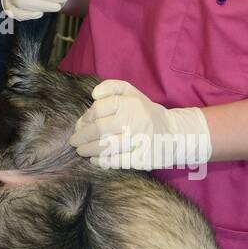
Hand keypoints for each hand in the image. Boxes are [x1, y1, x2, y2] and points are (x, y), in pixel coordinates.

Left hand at [68, 79, 210, 169]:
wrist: (173, 132)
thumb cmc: (144, 111)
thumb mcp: (131, 92)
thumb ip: (111, 87)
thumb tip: (94, 94)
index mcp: (130, 103)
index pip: (98, 110)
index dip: (85, 119)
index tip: (79, 125)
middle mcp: (135, 121)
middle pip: (99, 130)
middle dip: (82, 137)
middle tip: (74, 141)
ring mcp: (140, 141)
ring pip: (106, 146)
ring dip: (88, 150)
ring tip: (80, 150)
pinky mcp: (144, 158)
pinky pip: (118, 161)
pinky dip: (103, 161)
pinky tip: (94, 160)